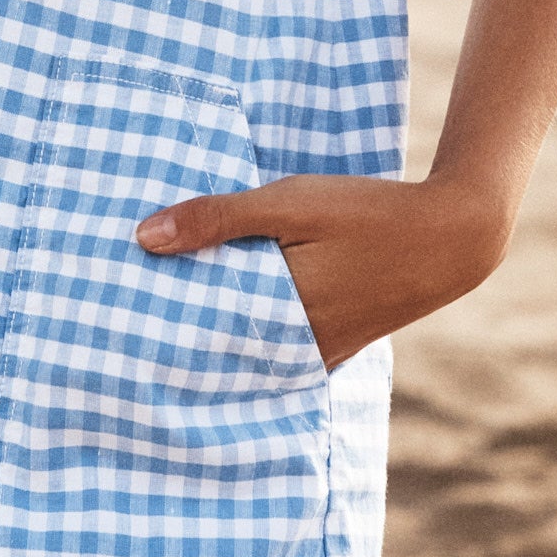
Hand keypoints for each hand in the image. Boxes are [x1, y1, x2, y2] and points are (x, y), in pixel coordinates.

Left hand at [136, 171, 516, 368]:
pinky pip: (279, 351)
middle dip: (173, 343)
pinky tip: (226, 324)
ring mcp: (320, 351)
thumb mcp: (289, 203)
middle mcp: (296, 346)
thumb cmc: (366, 212)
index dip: (152, 335)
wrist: (452, 236)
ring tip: (156, 330)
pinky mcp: (337, 343)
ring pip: (247, 354)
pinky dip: (250, 341)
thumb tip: (143, 238)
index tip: (105, 332)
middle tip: (113, 335)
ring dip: (211, 342)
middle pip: (217, 353)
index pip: (196, 337)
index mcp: (278, 315)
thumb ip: (218, 220)